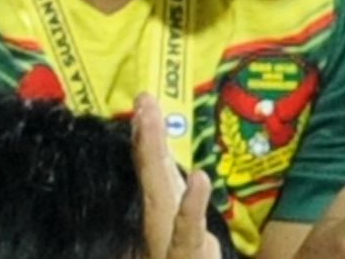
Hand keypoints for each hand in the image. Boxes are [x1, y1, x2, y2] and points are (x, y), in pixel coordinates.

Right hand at [135, 93, 221, 258]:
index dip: (149, 139)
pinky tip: (201, 178)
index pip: (155, 175)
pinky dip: (193, 205)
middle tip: (143, 101)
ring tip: (153, 123)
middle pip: (154, 177)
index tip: (145, 104)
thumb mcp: (190, 242)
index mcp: (166, 222)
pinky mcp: (189, 255)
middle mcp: (162, 229)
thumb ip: (185, 216)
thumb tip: (187, 185)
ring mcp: (173, 243)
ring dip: (157, 158)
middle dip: (148, 138)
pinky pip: (187, 232)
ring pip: (163, 196)